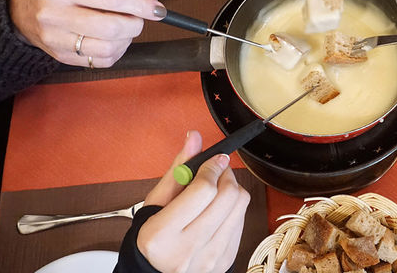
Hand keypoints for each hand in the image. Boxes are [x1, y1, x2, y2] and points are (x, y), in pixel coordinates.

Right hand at [9, 0, 165, 67]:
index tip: (156, 9)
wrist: (23, 11)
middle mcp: (55, 14)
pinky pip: (102, 61)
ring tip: (122, 28)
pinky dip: (116, 52)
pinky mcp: (62, 57)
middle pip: (111, 27)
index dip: (140, 6)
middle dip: (135, 24)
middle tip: (136, 17)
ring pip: (108, 48)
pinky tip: (112, 40)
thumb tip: (149, 1)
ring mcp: (56, 39)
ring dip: (126, 40)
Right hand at [137, 131, 249, 272]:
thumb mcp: (156, 202)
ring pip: (240, 206)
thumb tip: (194, 137)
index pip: (203, 190)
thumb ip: (178, 169)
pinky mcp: (226, 261)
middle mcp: (186, 250)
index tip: (214, 158)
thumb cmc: (153, 236)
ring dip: (233, 189)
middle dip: (225, 174)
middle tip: (216, 170)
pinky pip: (243, 221)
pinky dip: (234, 208)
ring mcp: (209, 259)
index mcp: (160, 234)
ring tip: (217, 189)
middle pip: (227, 196)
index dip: (212, 167)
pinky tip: (218, 210)